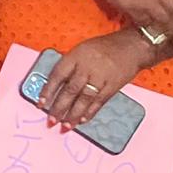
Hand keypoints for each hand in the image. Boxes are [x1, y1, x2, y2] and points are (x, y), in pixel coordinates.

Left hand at [32, 31, 148, 129]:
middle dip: (59, 107)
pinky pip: (99, 102)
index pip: (58, 75)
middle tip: (51, 120)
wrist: (132, 46)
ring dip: (74, 114)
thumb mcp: (82, 49)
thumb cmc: (103, 48)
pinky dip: (90, 112)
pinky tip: (82, 120)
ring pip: (84, 99)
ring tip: (65, 126)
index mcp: (76, 56)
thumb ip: (70, 66)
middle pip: (70, 90)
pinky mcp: (112, 86)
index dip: (48, 90)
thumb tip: (56, 87)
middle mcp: (87, 67)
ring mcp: (101, 77)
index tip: (40, 103)